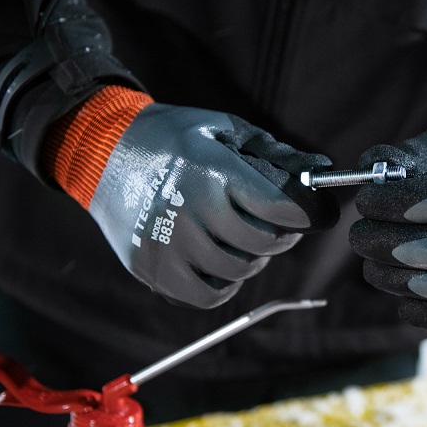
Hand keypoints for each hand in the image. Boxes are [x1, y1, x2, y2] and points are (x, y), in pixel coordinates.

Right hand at [87, 103, 338, 307]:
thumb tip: (323, 169)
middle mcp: (188, 209)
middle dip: (282, 236)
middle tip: (278, 224)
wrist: (104, 152)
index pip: (279, 207)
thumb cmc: (175, 138)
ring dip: (253, 259)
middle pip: (263, 243)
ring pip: (239, 271)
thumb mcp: (224, 129)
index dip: (309, 215)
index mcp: (211, 171)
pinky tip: (222, 262)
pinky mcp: (150, 268)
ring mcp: (166, 243)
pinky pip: (207, 297)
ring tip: (243, 238)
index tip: (318, 216)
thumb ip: (275, 153)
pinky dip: (225, 285)